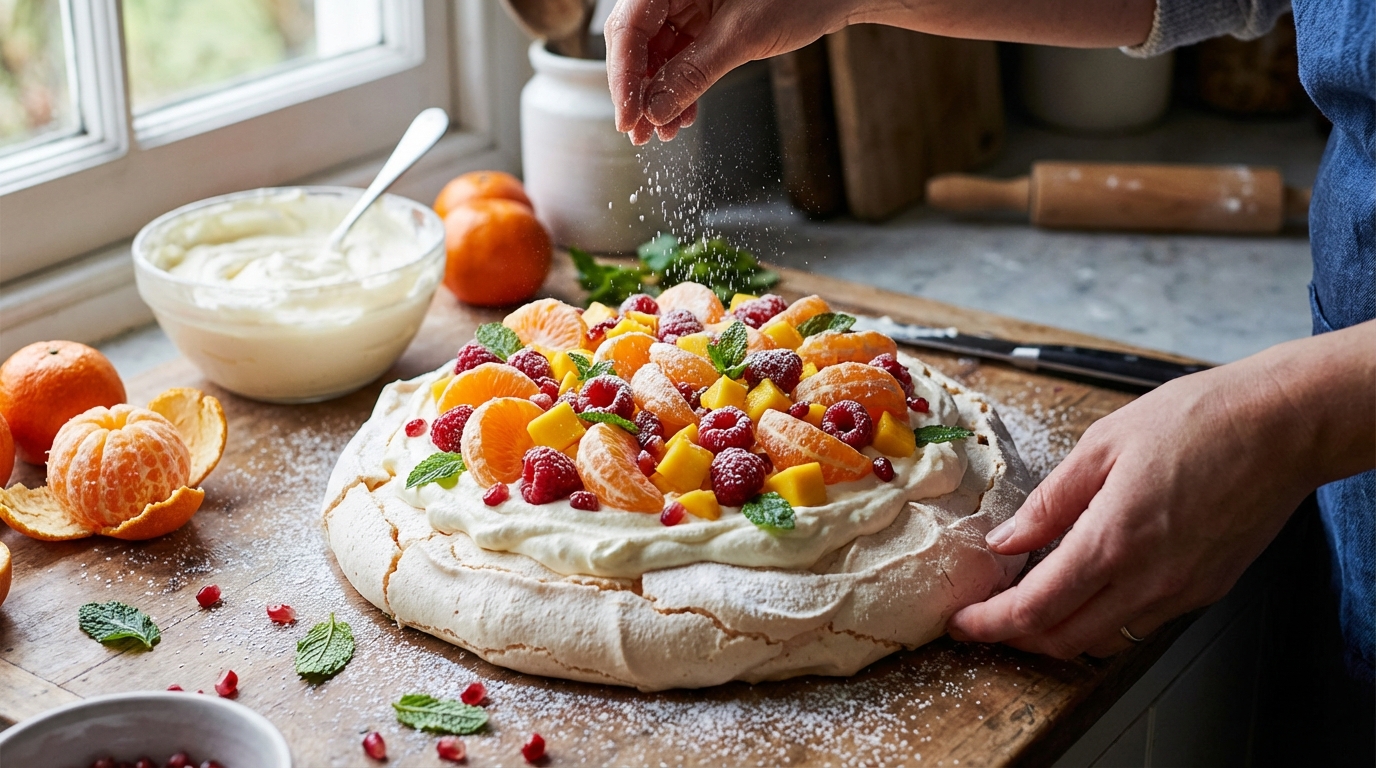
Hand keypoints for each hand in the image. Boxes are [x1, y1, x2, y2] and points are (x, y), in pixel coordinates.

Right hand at [604, 0, 850, 143]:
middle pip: (636, 42)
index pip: (629, 27)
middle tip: (640, 132)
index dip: (623, 76)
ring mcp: (690, 4)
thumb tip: (656, 109)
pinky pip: (680, 58)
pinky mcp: (705, 22)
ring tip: (664, 131)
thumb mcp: (741, 37)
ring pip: (657, 55)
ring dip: (659, 96)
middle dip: (639, 91)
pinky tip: (682, 115)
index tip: (628, 116)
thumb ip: (694, 73)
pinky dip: (680, 88)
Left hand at [947, 328, 1374, 657]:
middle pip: (1064, 639)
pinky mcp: (1206, 589)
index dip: (990, 624)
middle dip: (1017, 636)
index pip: (1035, 609)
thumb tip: (1006, 539)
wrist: (1282, 425)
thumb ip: (1049, 502)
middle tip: (988, 615)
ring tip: (1031, 601)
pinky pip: (1141, 621)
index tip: (962, 622)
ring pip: (1104, 639)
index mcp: (1112, 541)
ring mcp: (1181, 591)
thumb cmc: (1197, 421)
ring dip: (1059, 631)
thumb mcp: (1102, 445)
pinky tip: (1088, 586)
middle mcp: (1148, 579)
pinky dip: (1103, 617)